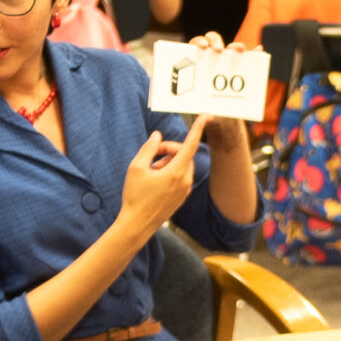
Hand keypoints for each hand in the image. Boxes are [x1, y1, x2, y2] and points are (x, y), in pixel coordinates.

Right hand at [115, 117, 206, 242]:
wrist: (137, 225)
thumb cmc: (134, 196)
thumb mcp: (136, 167)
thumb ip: (149, 148)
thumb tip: (158, 136)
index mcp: (175, 172)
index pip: (190, 144)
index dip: (198, 128)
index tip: (206, 116)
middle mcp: (184, 181)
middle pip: (184, 154)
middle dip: (169, 149)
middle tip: (153, 153)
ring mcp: (185, 190)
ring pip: (182, 165)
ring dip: (169, 161)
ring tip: (151, 170)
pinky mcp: (182, 197)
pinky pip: (181, 176)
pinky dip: (170, 172)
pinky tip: (155, 179)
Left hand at [186, 32, 253, 147]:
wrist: (220, 111)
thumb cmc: (206, 104)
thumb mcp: (203, 106)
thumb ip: (204, 110)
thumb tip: (208, 116)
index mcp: (198, 59)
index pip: (197, 43)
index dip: (199, 41)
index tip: (202, 46)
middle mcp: (212, 55)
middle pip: (214, 40)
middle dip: (216, 41)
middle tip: (218, 50)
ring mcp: (228, 59)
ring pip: (231, 47)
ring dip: (236, 46)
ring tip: (240, 49)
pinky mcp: (241, 65)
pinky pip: (250, 56)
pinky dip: (255, 52)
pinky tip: (259, 50)